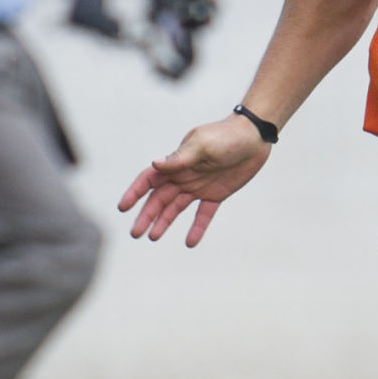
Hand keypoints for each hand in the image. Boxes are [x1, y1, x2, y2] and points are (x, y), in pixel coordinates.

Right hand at [119, 113, 271, 245]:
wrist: (255, 137)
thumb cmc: (226, 136)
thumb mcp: (202, 145)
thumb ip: (179, 158)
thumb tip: (154, 164)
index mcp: (176, 162)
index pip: (149, 180)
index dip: (135, 193)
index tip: (123, 208)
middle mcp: (183, 176)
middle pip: (159, 198)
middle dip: (146, 215)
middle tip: (136, 233)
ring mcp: (198, 186)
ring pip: (176, 208)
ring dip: (164, 222)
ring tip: (153, 237)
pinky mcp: (216, 194)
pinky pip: (203, 214)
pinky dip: (197, 228)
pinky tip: (190, 242)